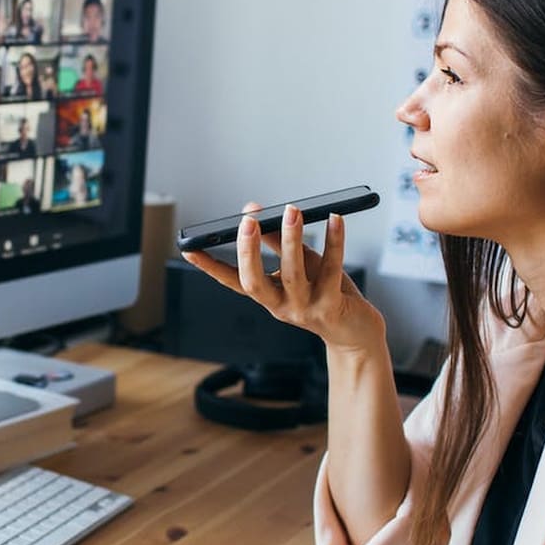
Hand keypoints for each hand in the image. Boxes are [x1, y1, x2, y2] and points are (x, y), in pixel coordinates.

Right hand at [181, 202, 383, 352]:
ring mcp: (305, 310)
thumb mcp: (299, 266)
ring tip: (291, 211)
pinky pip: (331, 271)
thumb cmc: (326, 294)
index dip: (209, 266)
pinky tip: (336, 220)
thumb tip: (257, 211)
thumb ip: (279, 241)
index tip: (188, 249)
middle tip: (247, 221)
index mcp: (268, 296)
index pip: (231, 281)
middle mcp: (281, 306)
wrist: (356, 333)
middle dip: (249, 252)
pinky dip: (334, 242)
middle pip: (255, 283)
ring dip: (290, 240)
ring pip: (292, 275)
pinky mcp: (332, 307)